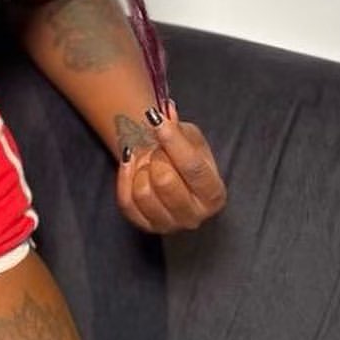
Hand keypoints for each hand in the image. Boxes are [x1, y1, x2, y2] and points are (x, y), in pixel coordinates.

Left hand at [116, 99, 226, 233]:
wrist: (166, 170)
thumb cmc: (182, 154)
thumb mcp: (190, 137)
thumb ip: (179, 128)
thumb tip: (167, 112)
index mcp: (214, 194)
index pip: (192, 168)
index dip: (173, 142)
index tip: (156, 120)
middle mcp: (195, 216)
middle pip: (165, 181)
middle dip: (157, 157)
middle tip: (158, 150)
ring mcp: (169, 225)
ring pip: (143, 192)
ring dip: (141, 168)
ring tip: (148, 162)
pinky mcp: (145, 227)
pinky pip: (126, 201)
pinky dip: (125, 177)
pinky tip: (131, 165)